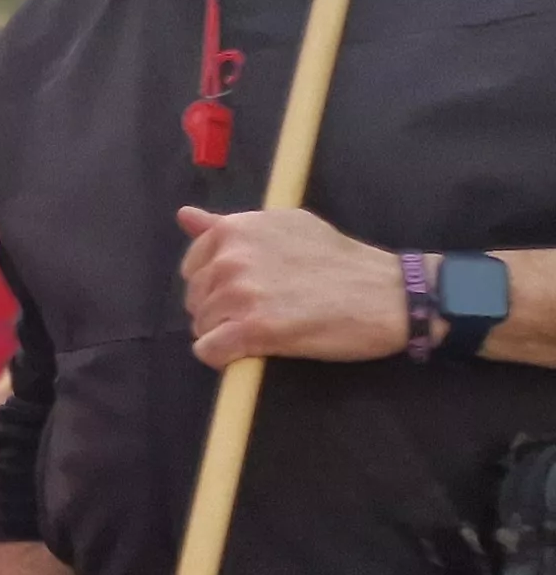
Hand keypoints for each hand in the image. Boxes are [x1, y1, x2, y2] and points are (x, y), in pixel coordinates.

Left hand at [177, 207, 404, 365]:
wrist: (389, 294)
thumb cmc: (340, 260)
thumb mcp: (286, 226)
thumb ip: (230, 225)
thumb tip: (185, 216)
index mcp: (236, 230)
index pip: (192, 265)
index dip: (215, 283)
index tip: (246, 291)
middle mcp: (232, 258)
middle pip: (195, 298)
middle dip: (219, 310)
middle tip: (261, 312)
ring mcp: (240, 294)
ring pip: (201, 326)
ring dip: (225, 334)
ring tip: (265, 328)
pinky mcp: (253, 329)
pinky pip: (209, 351)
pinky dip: (224, 357)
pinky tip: (251, 350)